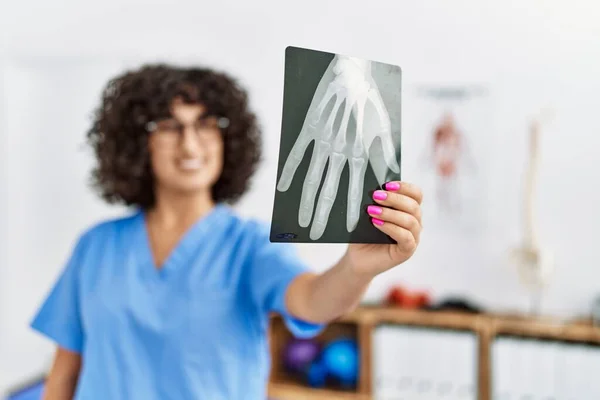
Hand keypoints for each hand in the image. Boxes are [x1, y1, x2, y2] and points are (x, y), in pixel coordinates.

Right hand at [277, 55, 399, 239]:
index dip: (348, 210)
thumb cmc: (371, 102)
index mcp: (360, 152)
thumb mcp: (383, 128)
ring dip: (306, 201)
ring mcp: (323, 141)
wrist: (352, 74)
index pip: (354, 189)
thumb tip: (388, 175)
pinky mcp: (310, 129)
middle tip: (314, 234)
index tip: (345, 230)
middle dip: (322, 215)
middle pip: (329, 189)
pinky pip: (297, 154)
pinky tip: (283, 188)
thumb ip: (383, 153)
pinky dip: (289, 171)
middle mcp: (340, 151)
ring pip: (312, 177)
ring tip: (300, 220)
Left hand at [345, 181, 422, 276]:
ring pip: (410, 221)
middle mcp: (414, 223)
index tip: (387, 185)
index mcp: (408, 210)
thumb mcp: (369, 214)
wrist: (358, 258)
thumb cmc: (364, 234)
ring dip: (391, 213)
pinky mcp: (407, 251)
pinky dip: (391, 228)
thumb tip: (374, 190)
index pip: (416, 194)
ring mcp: (413, 238)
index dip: (405, 187)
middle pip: (414, 206)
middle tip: (376, 196)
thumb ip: (376, 203)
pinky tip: (377, 223)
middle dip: (394, 199)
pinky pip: (406, 237)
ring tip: (372, 211)